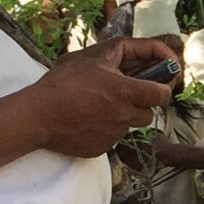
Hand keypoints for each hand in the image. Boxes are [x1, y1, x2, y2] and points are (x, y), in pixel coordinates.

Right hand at [34, 41, 172, 154]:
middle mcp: (124, 115)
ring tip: (100, 104)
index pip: (163, 95)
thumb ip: (119, 54)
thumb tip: (137, 55)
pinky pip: (112, 136)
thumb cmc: (63, 83)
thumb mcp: (92, 57)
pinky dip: (105, 127)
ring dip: (123, 114)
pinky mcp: (102, 148)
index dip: (165, 87)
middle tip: (124, 92)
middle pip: (149, 112)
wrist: (37, 115)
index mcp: (125, 92)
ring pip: (130, 124)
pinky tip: (87, 118)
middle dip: (142, 102)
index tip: (161, 81)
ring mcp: (114, 134)